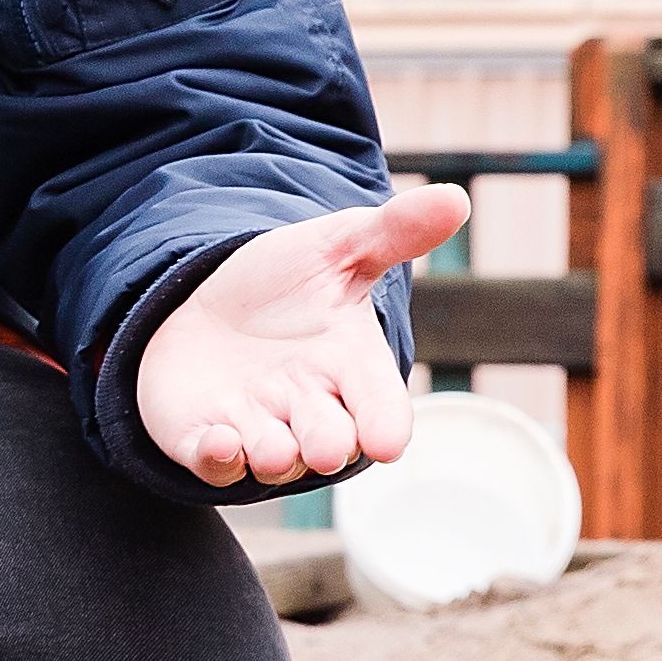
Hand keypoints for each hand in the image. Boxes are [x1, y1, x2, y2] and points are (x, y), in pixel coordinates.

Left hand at [131, 185, 473, 488]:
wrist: (207, 296)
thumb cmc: (284, 281)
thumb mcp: (337, 247)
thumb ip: (393, 232)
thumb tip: (456, 198)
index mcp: (349, 367)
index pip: (380, 405)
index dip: (385, 423)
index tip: (389, 441)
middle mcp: (308, 408)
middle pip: (329, 441)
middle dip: (328, 445)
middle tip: (327, 446)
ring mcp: (257, 427)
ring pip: (273, 458)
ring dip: (273, 455)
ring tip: (273, 448)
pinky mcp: (204, 438)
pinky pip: (214, 463)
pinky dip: (217, 459)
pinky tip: (217, 441)